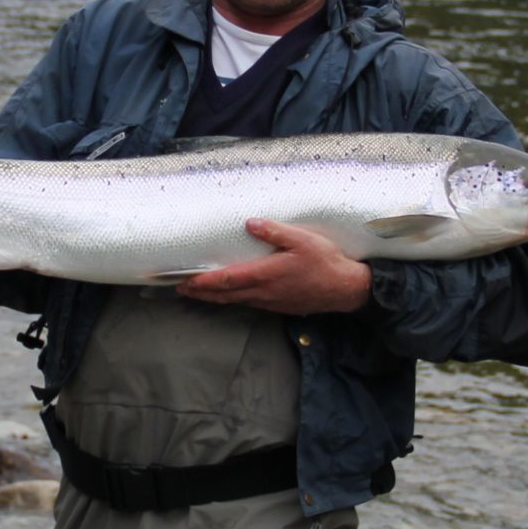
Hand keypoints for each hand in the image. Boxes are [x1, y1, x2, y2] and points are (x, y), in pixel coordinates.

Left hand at [176, 219, 371, 313]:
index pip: (226, 280)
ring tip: (198, 292)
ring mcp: (270, 302)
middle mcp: (263, 292)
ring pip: (235, 301)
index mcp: (265, 275)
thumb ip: (275, 231)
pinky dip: (233, 299)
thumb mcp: (302, 240)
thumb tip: (250, 222)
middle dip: (201, 293)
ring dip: (215, 298)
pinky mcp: (278, 306)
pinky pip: (249, 303)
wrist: (346, 289)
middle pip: (224, 295)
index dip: (202, 282)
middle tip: (181, 289)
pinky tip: (231, 295)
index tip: (184, 281)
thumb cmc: (326, 262)